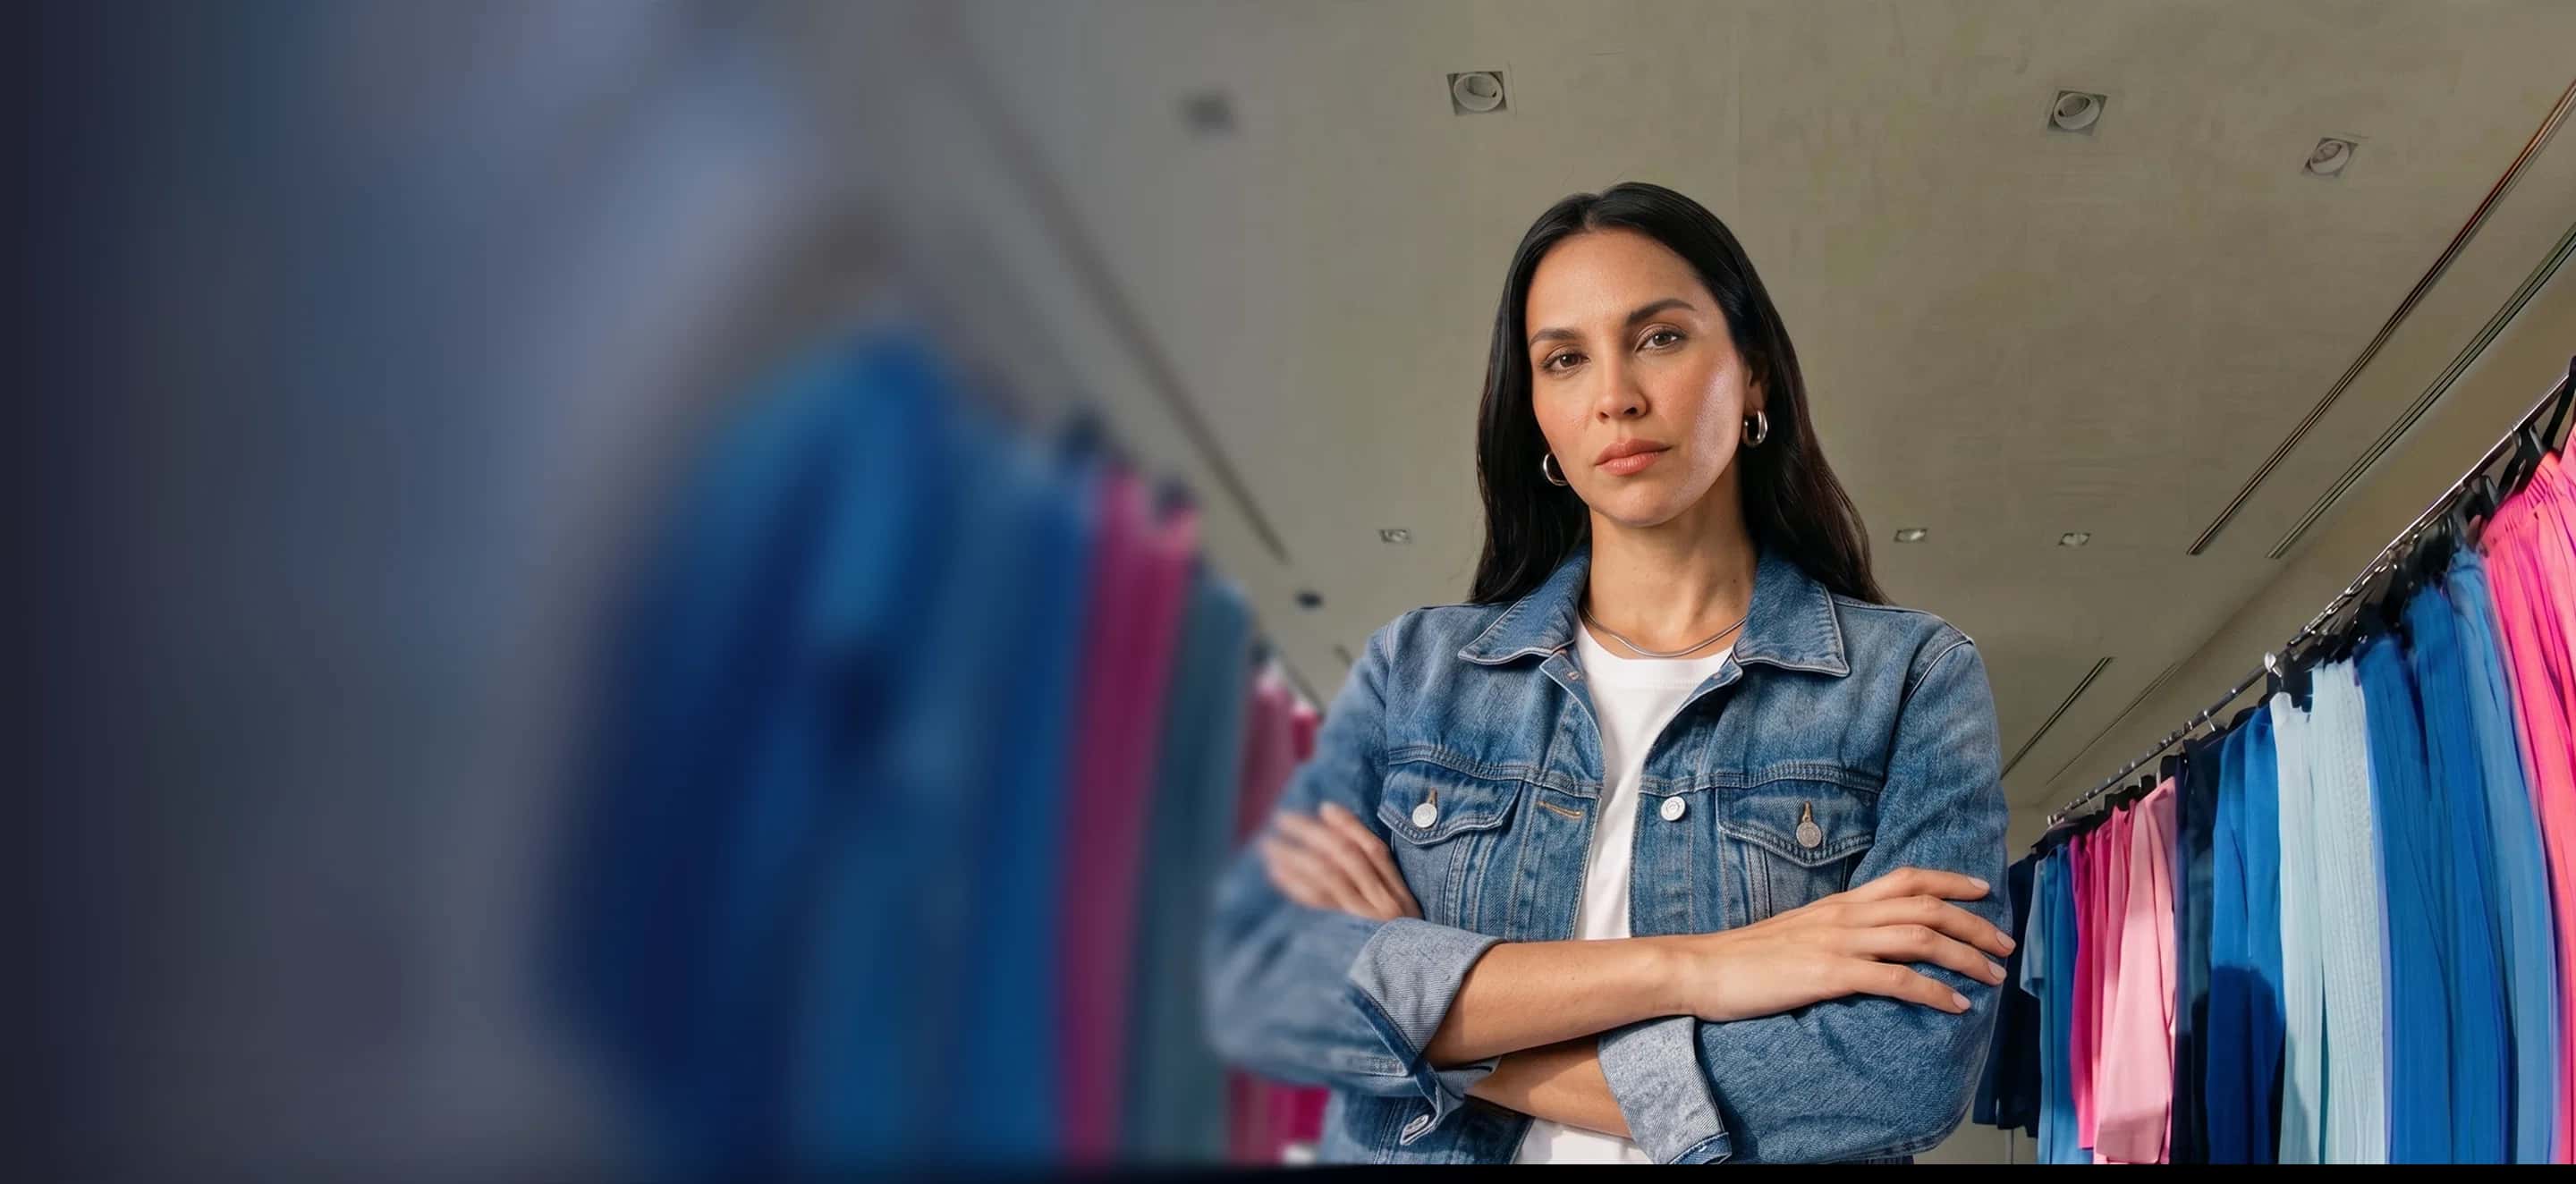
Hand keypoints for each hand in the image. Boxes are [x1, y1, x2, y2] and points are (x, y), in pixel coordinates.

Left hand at [1259, 802, 1420, 921]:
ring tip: (1270, 845)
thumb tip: (1329, 812)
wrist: (1408, 974)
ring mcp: (1363, 919)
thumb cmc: (1400, 927)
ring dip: (1295, 856)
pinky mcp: (1345, 935)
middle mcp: (1384, 901)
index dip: (1348, 824)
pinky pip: (1318, 905)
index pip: (1373, 848)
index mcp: (1399, 888)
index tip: (1323, 807)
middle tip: (1283, 819)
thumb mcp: (1397, 895)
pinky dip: (1295, 884)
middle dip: (1312, 833)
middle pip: (1345, 856)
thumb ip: (1373, 859)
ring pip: (1328, 877)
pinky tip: (1277, 872)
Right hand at [1662, 867, 2012, 1022]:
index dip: (1951, 880)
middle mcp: (1845, 915)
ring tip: (1992, 976)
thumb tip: (1867, 944)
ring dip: (1965, 956)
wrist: (1703, 969)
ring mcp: (1839, 942)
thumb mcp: (1798, 933)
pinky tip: (1955, 1005)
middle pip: (1926, 905)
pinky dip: (1933, 991)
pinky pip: (1896, 979)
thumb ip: (1835, 932)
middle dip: (1974, 924)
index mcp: (1839, 903)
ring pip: (1920, 938)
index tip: (1984, 891)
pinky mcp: (1831, 974)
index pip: (1906, 878)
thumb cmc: (1746, 958)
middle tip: (2005, 944)